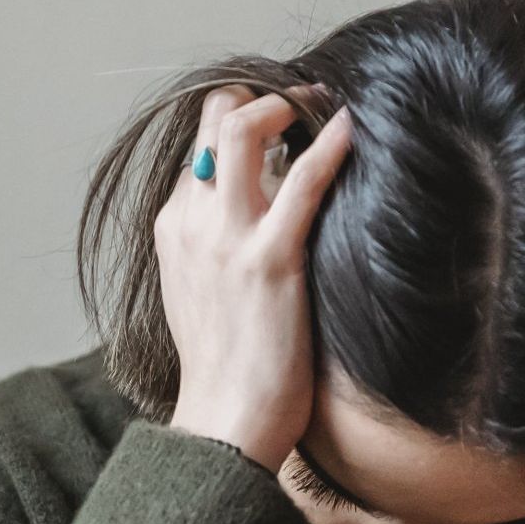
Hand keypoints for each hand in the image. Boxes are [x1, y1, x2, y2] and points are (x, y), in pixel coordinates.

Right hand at [158, 83, 354, 474]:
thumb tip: (252, 227)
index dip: (237, 123)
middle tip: (299, 101)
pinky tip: (351, 127)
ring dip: (286, 104)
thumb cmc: (226, 374)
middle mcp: (192, 222)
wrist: (225, 425)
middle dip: (257, 97)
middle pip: (214, 119)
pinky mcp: (269, 261)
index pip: (199, 148)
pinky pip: (302, 181)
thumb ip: (216, 253)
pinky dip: (329, 144)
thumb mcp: (203, 298)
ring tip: (321, 104)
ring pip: (244, 128)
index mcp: (173, 230)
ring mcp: (227, 238)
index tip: (276, 124)